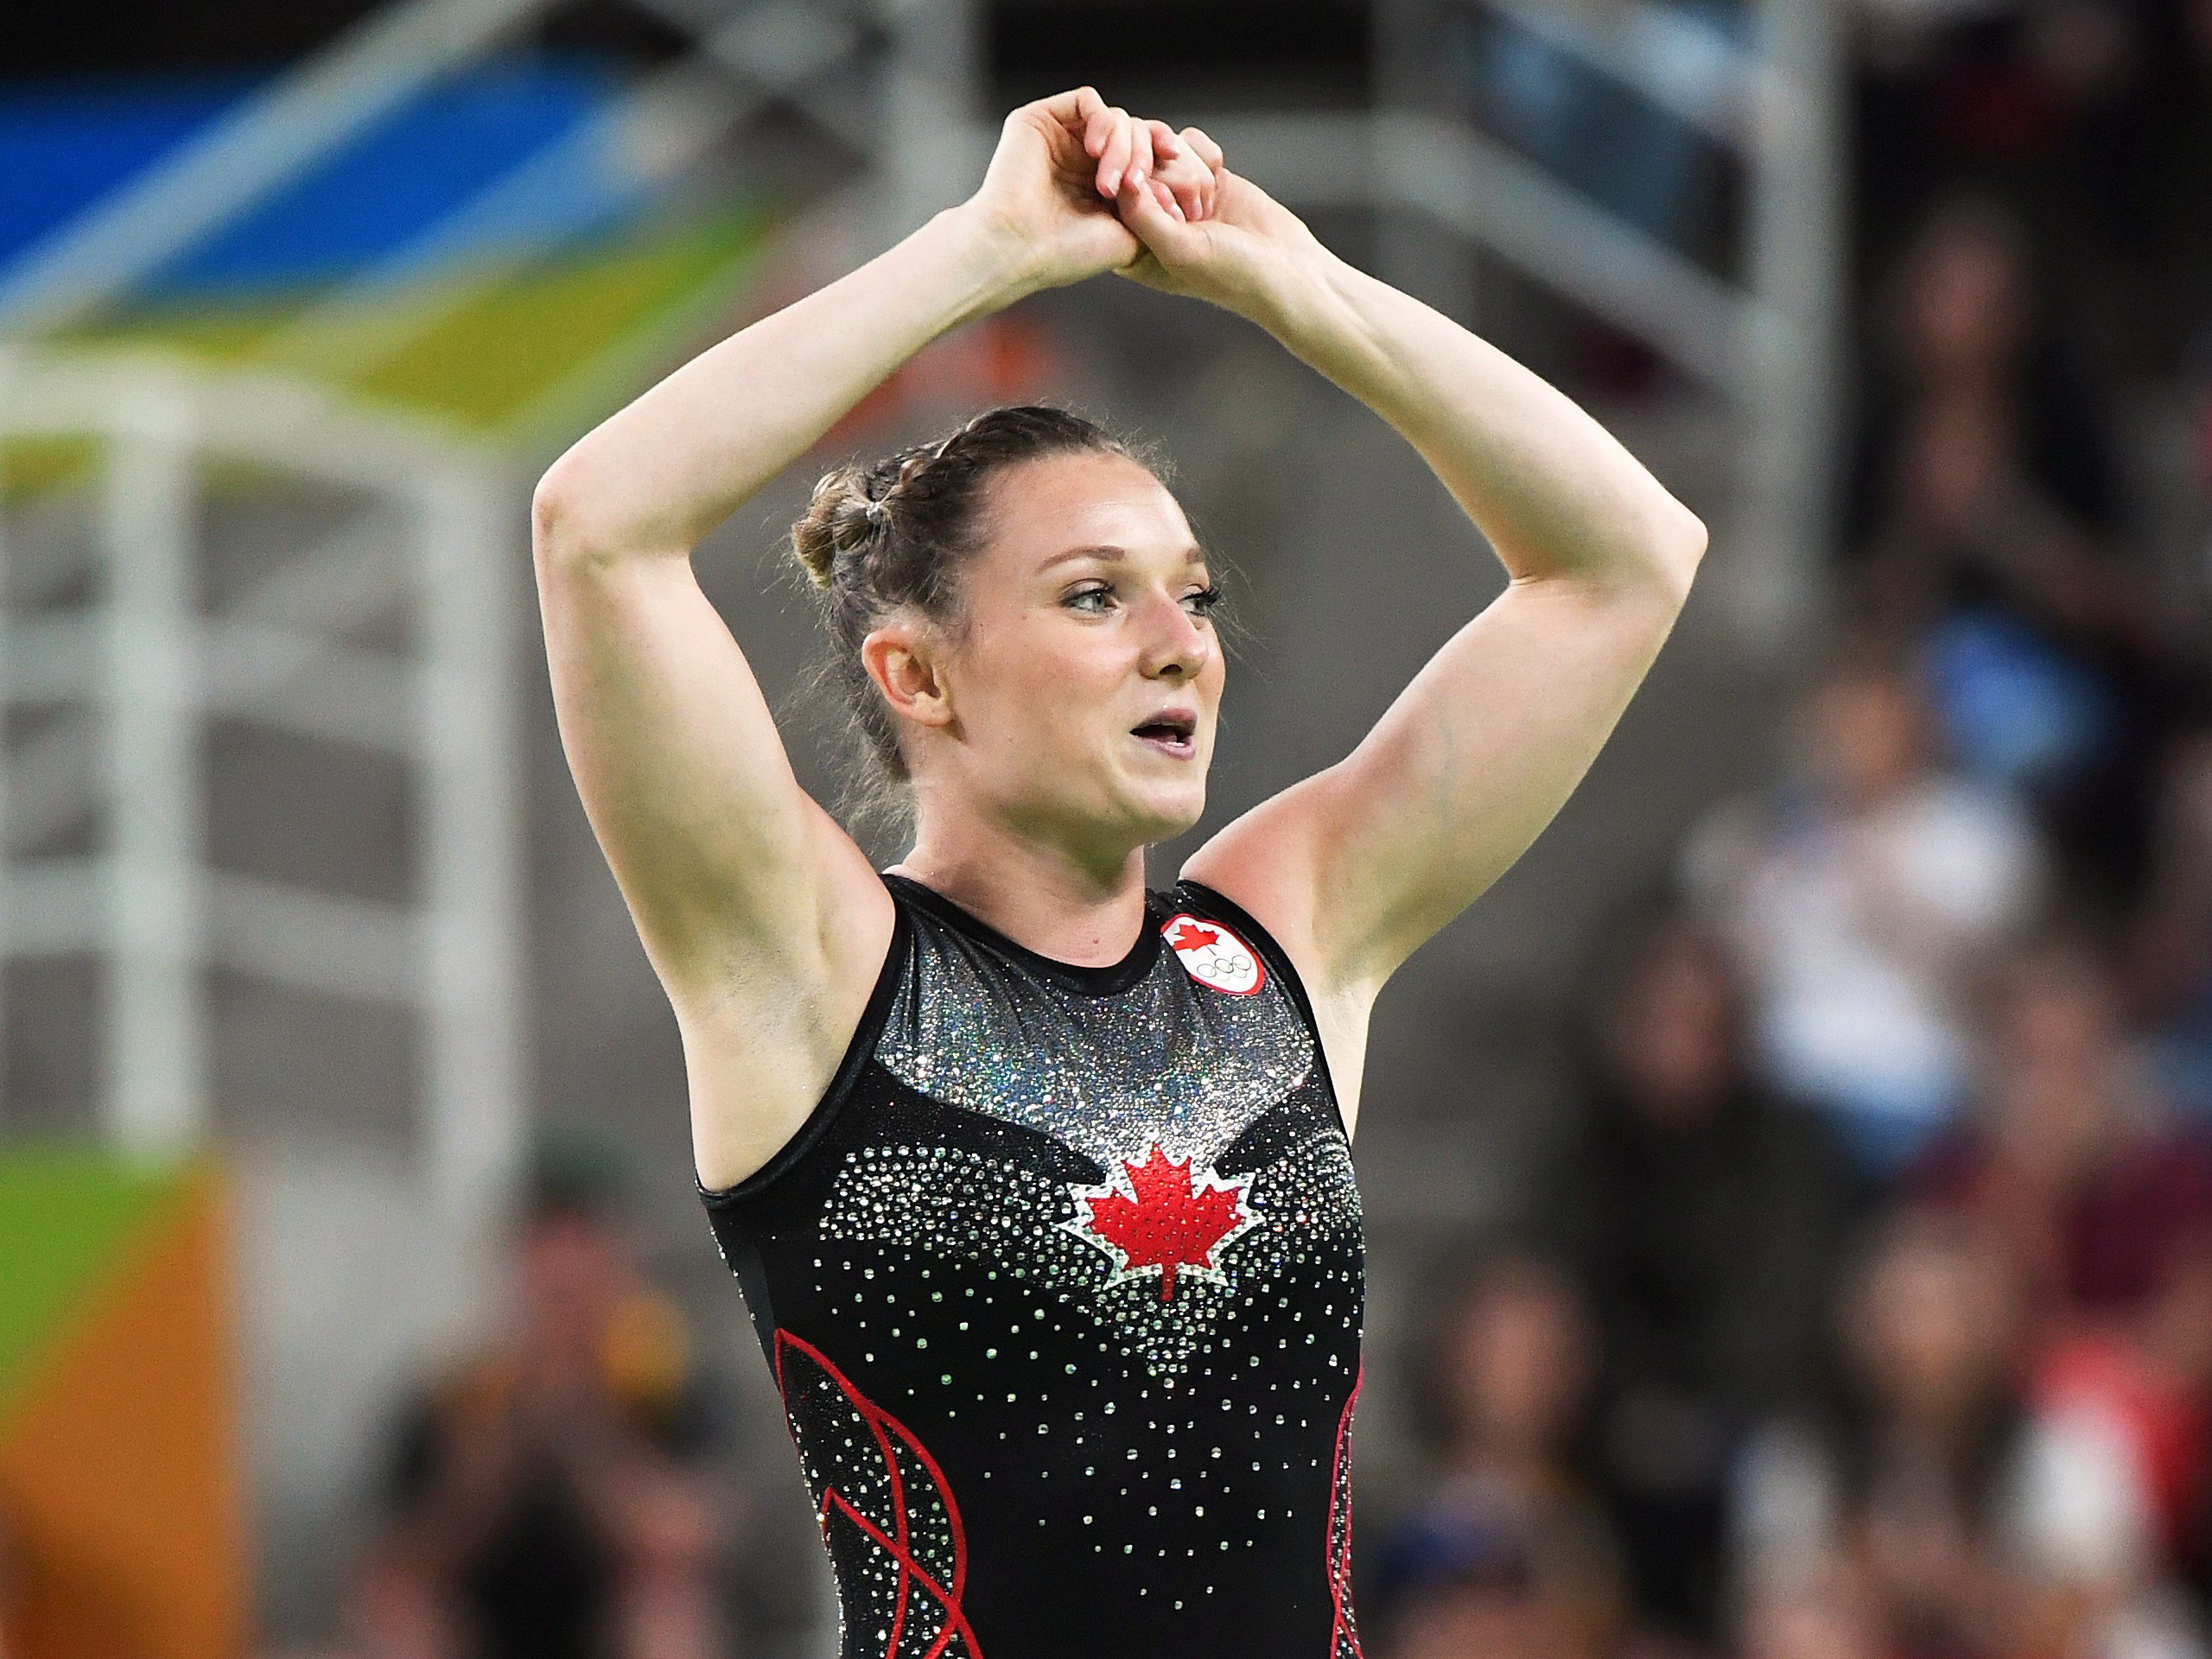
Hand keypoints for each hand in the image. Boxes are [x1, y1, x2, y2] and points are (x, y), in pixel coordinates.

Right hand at [962, 88, 1220, 293]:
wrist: (1018, 251)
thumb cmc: (1069, 255)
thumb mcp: (1131, 236)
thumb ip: (1157, 207)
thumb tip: (1181, 180)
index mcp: (1103, 187)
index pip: (1148, 156)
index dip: (1167, 159)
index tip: (1179, 174)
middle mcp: (1082, 160)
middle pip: (1137, 133)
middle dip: (1146, 155)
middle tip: (1136, 186)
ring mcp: (1060, 139)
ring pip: (1117, 119)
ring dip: (1124, 145)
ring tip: (1112, 182)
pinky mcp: (1039, 121)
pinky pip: (1088, 102)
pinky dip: (1103, 121)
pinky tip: (1097, 149)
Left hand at [1107, 128, 1330, 317]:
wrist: (1287, 270)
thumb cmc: (1231, 273)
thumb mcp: (1179, 250)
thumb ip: (1142, 215)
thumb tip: (1120, 176)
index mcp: (1131, 244)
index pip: (1111, 189)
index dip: (1133, 182)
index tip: (1165, 202)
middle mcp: (1148, 216)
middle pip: (1135, 160)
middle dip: (1170, 176)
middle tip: (1196, 210)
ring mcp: (1176, 193)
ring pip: (1162, 146)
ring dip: (1190, 169)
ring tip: (1210, 203)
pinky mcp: (1202, 175)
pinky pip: (1189, 141)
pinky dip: (1205, 153)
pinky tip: (1221, 175)